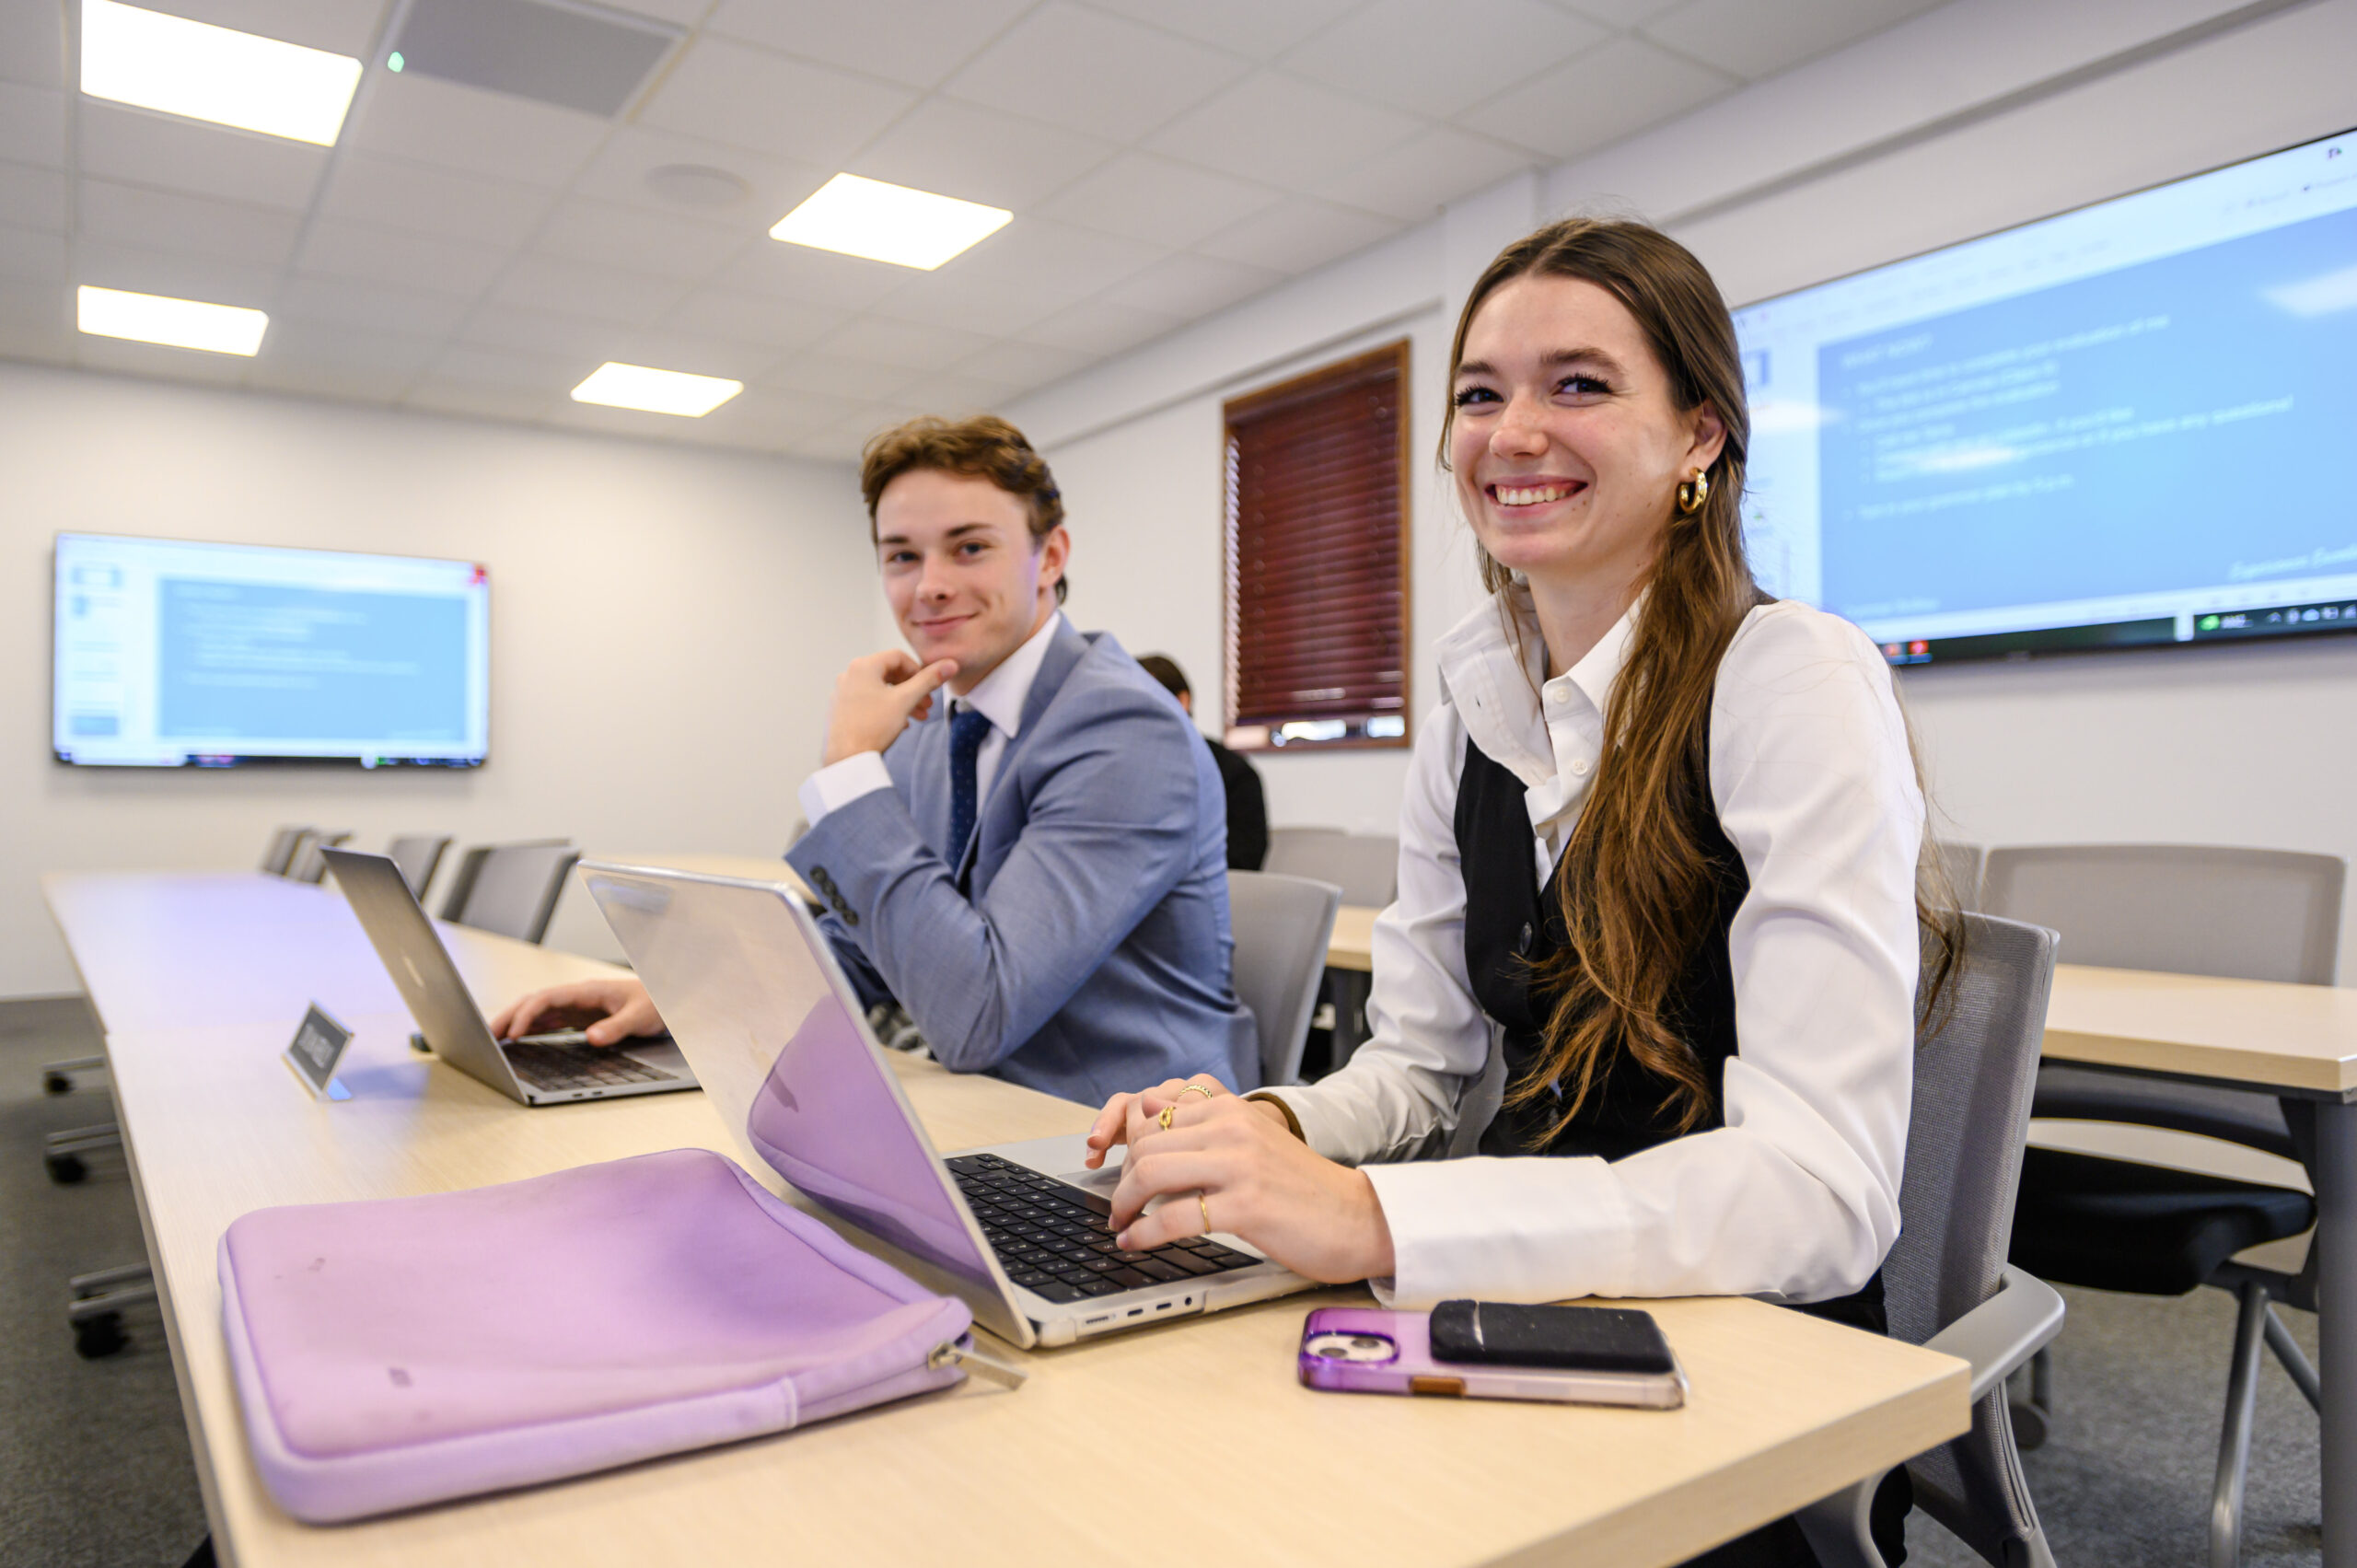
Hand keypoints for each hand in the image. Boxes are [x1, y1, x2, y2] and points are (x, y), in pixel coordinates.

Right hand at [487, 977, 662, 1045]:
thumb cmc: (654, 1004)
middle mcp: (576, 997)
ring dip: (514, 1022)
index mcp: (586, 991)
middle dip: (509, 1017)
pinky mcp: (578, 1017)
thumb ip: (617, 1027)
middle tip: (486, 1036)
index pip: (547, 999)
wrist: (666, 1001)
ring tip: (492, 1039)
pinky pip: (547, 1020)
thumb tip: (591, 1038)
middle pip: (534, 1003)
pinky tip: (516, 1039)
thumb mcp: (640, 1017)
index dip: (527, 1015)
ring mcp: (575, 1006)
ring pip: (536, 1011)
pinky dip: (529, 1028)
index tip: (515, 1034)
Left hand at [822, 649, 959, 766]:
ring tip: (918, 716)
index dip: (918, 670)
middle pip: (889, 673)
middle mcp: (850, 675)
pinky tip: (900, 723)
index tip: (928, 685)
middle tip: (927, 704)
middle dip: (912, 689)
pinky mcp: (841, 709)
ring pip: (880, 689)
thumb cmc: (872, 727)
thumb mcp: (905, 700)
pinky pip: (868, 701)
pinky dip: (887, 708)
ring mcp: (843, 692)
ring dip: (902, 700)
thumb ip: (928, 680)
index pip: (897, 657)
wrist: (847, 758)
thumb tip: (950, 664)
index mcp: (863, 666)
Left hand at [1084, 1077, 1396, 1284]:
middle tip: (1119, 1206)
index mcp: (1234, 1110)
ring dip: (1124, 1203)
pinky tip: (1136, 1243)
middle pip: (1147, 1144)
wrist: (1358, 1218)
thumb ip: (1206, 1126)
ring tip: (1121, 1222)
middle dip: (1122, 1179)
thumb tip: (1147, 1104)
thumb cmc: (1302, 1188)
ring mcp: (1240, 1165)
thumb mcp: (1253, 1142)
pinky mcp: (1246, 1206)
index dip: (1128, 1149)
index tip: (1122, 1173)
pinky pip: (1174, 1216)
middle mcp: (1235, 1128)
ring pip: (1152, 1172)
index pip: (1155, 1116)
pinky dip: (1144, 1233)